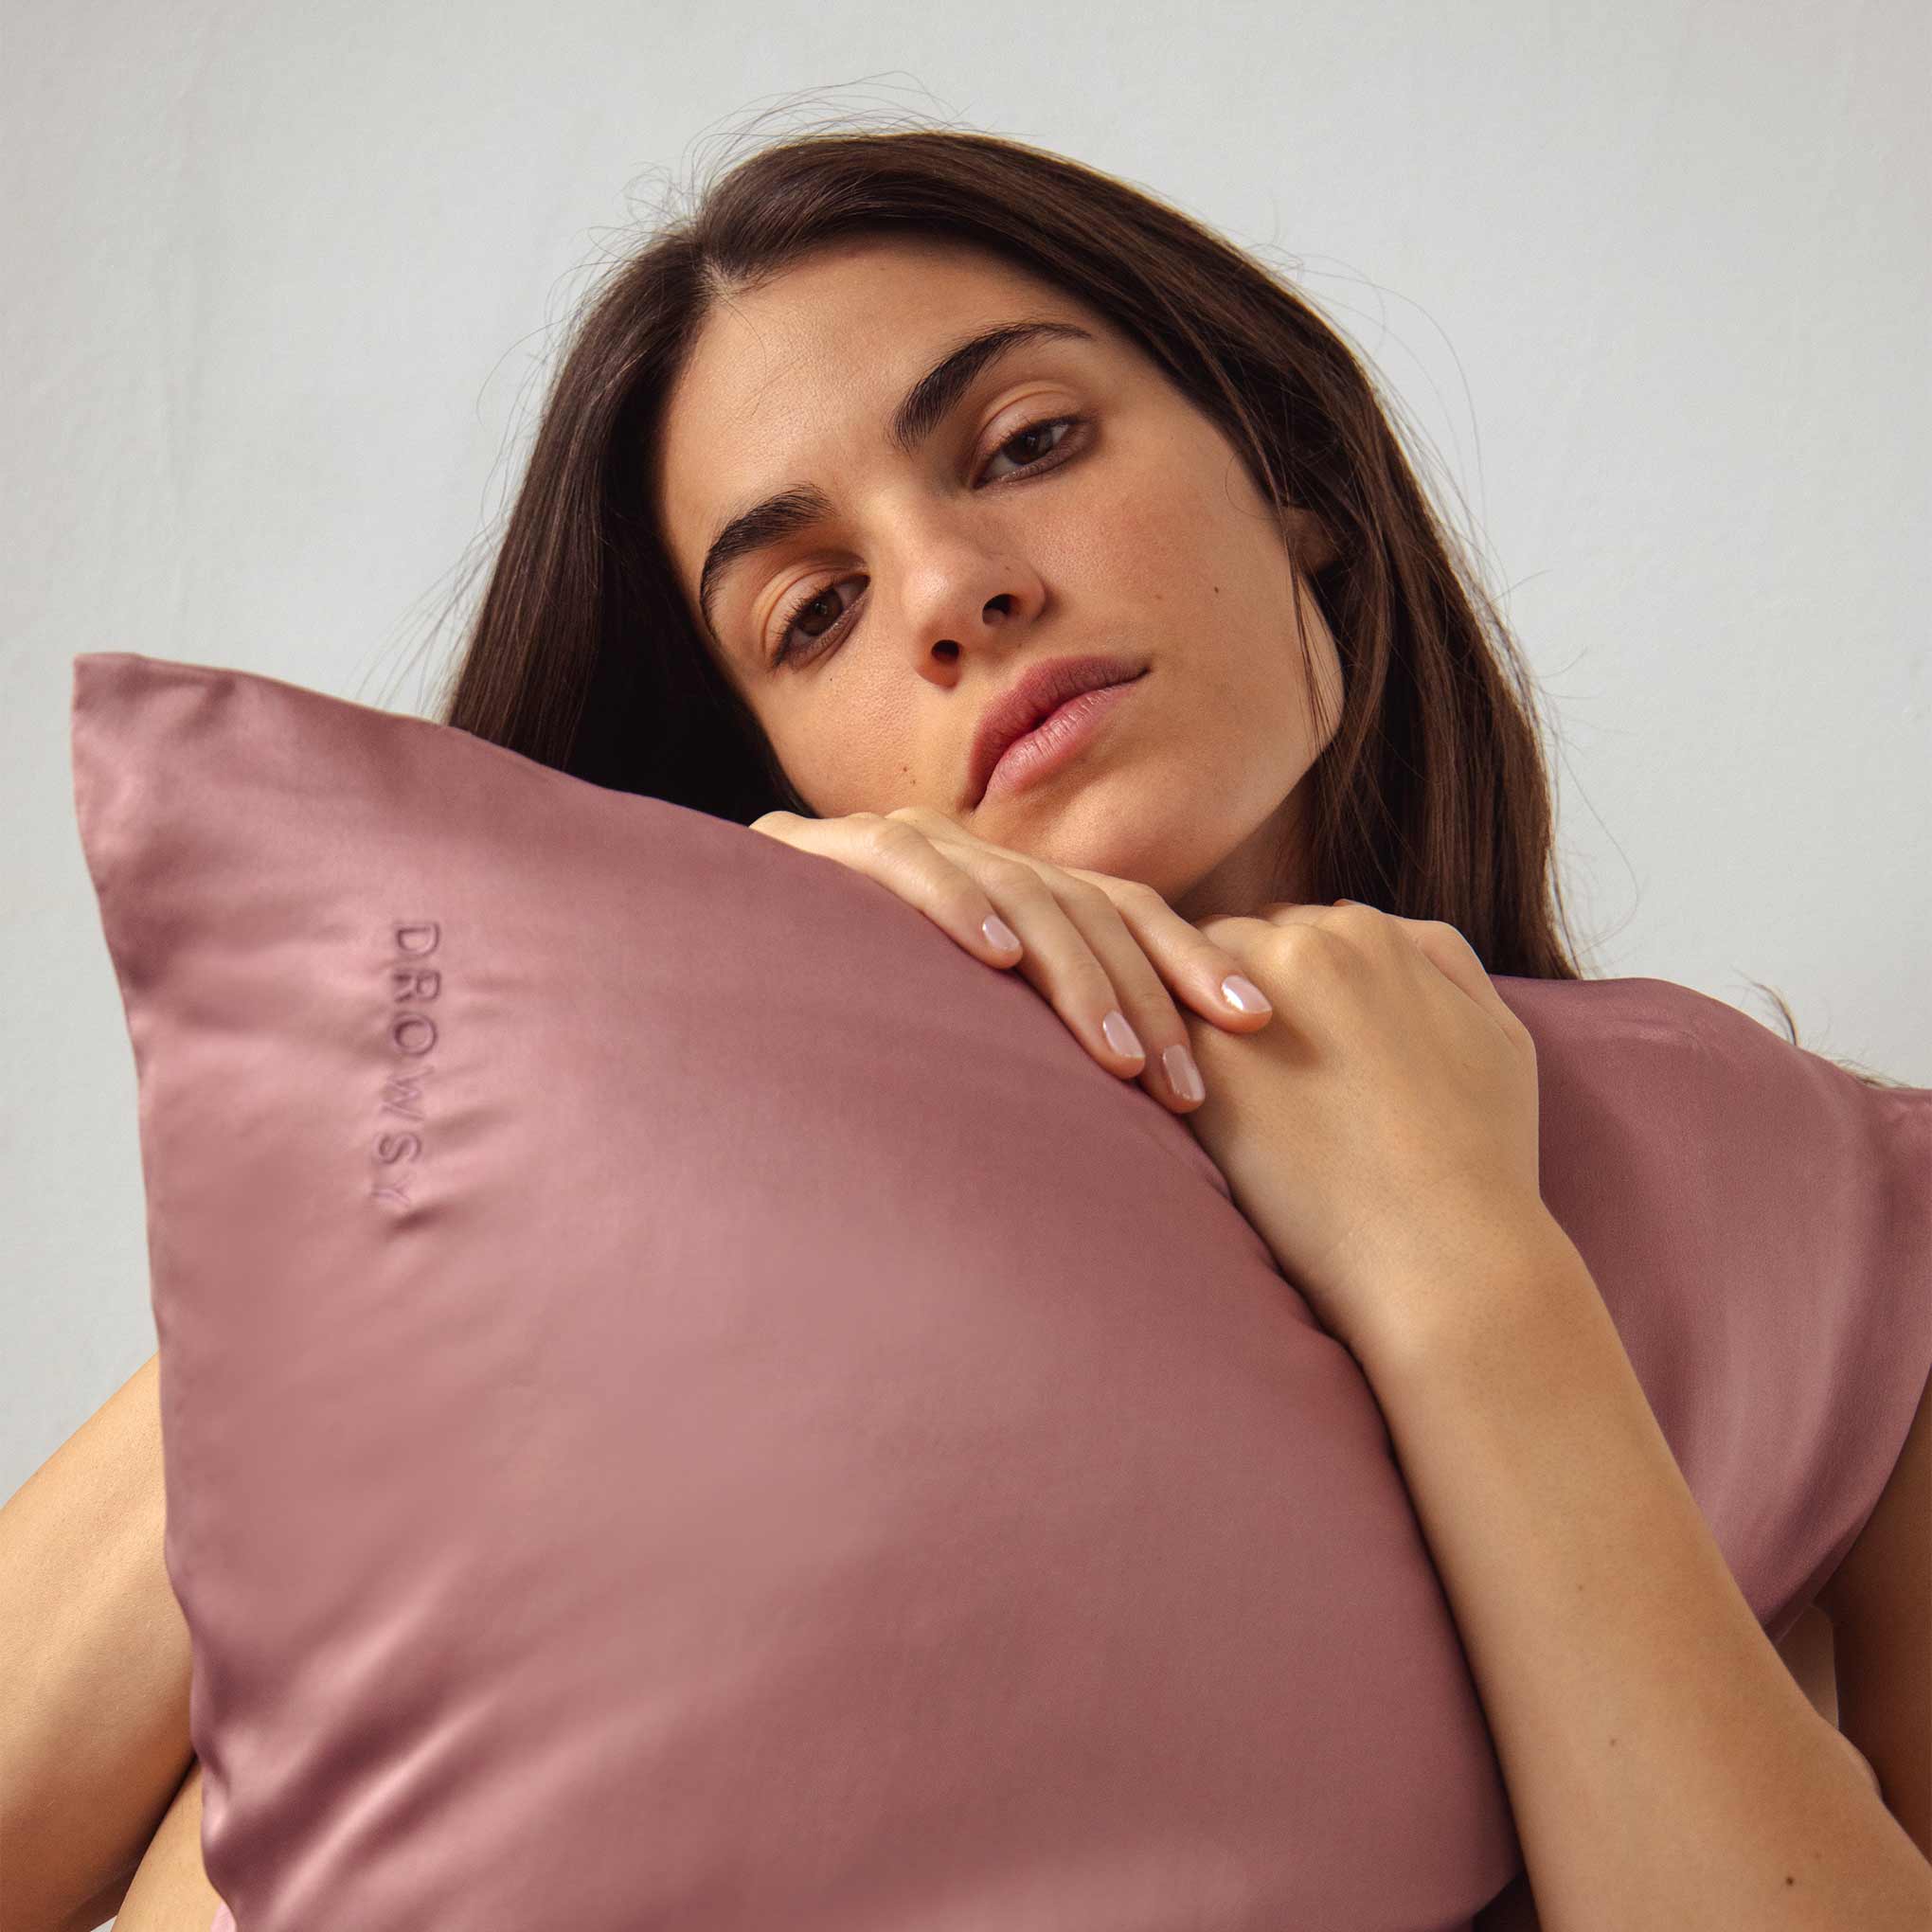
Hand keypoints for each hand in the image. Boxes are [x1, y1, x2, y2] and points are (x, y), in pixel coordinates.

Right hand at [749, 804, 1276, 1114]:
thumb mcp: (965, 1035)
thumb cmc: (847, 1020)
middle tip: (1188, 1088)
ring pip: (1015, 891)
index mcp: (1012, 892)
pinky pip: (905, 866)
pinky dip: (957, 907)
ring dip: (1073, 976)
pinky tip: (997, 960)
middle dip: (1148, 997)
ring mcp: (900, 844)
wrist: (697, 960)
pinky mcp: (825, 850)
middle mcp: (970, 857)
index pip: (1126, 911)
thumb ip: (1038, 1043)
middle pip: (1087, 906)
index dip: (1193, 961)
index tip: (1259, 1026)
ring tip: (1118, 1059)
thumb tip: (1154, 1117)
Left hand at [1177, 899, 1549, 1367]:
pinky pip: (1153, 1037)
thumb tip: (1375, 927)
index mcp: (1370, 932)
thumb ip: (1444, 962)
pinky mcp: (1198, 1061)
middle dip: (1228, 996)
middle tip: (1241, 1070)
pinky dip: (1160, 1063)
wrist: (1441, 1250)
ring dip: (1188, 1025)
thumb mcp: (1500, 1034)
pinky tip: (1185, 1111)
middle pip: (1232, 947)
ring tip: (1205, 1089)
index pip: (1293, 930)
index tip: (1286, 1044)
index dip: (1284, 990)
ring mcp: (1243, 999)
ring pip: (1182, 985)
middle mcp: (1305, 945)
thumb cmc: (1481, 1158)